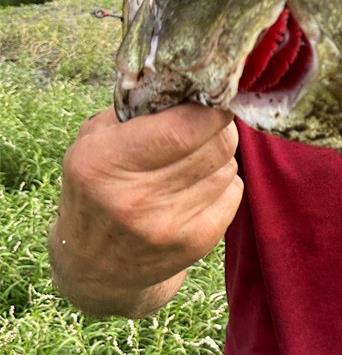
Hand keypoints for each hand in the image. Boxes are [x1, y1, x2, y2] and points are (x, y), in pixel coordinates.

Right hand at [51, 104, 241, 316]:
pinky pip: (233, 194)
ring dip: (220, 157)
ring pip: (227, 169)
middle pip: (214, 147)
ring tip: (196, 159)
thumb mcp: (93, 143)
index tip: (216, 95)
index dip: (209, 110)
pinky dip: (225, 183)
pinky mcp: (197, 244)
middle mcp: (137, 198)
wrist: (98, 267)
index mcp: (103, 163)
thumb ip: (135, 112)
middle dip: (219, 127)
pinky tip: (200, 186)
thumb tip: (191, 86)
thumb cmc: (98, 189)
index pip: (180, 130)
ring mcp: (170, 225)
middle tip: (210, 122)